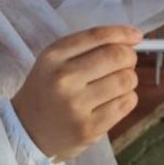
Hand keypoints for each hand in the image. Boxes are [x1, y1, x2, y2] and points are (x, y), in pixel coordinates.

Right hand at [13, 26, 141, 161]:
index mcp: (54, 56)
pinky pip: (126, 103)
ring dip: (129, 80)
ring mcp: (76, 105)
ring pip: (126, 80)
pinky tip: (114, 100)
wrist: (27, 131)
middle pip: (117, 56)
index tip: (136, 36)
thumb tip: (133, 38)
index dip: (123, 33)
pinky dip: (128, 98)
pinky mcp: (89, 128)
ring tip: (116, 85)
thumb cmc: (47, 90)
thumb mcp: (55, 61)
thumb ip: (88, 47)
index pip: (97, 36)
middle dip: (129, 57)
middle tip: (125, 64)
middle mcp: (63, 78)